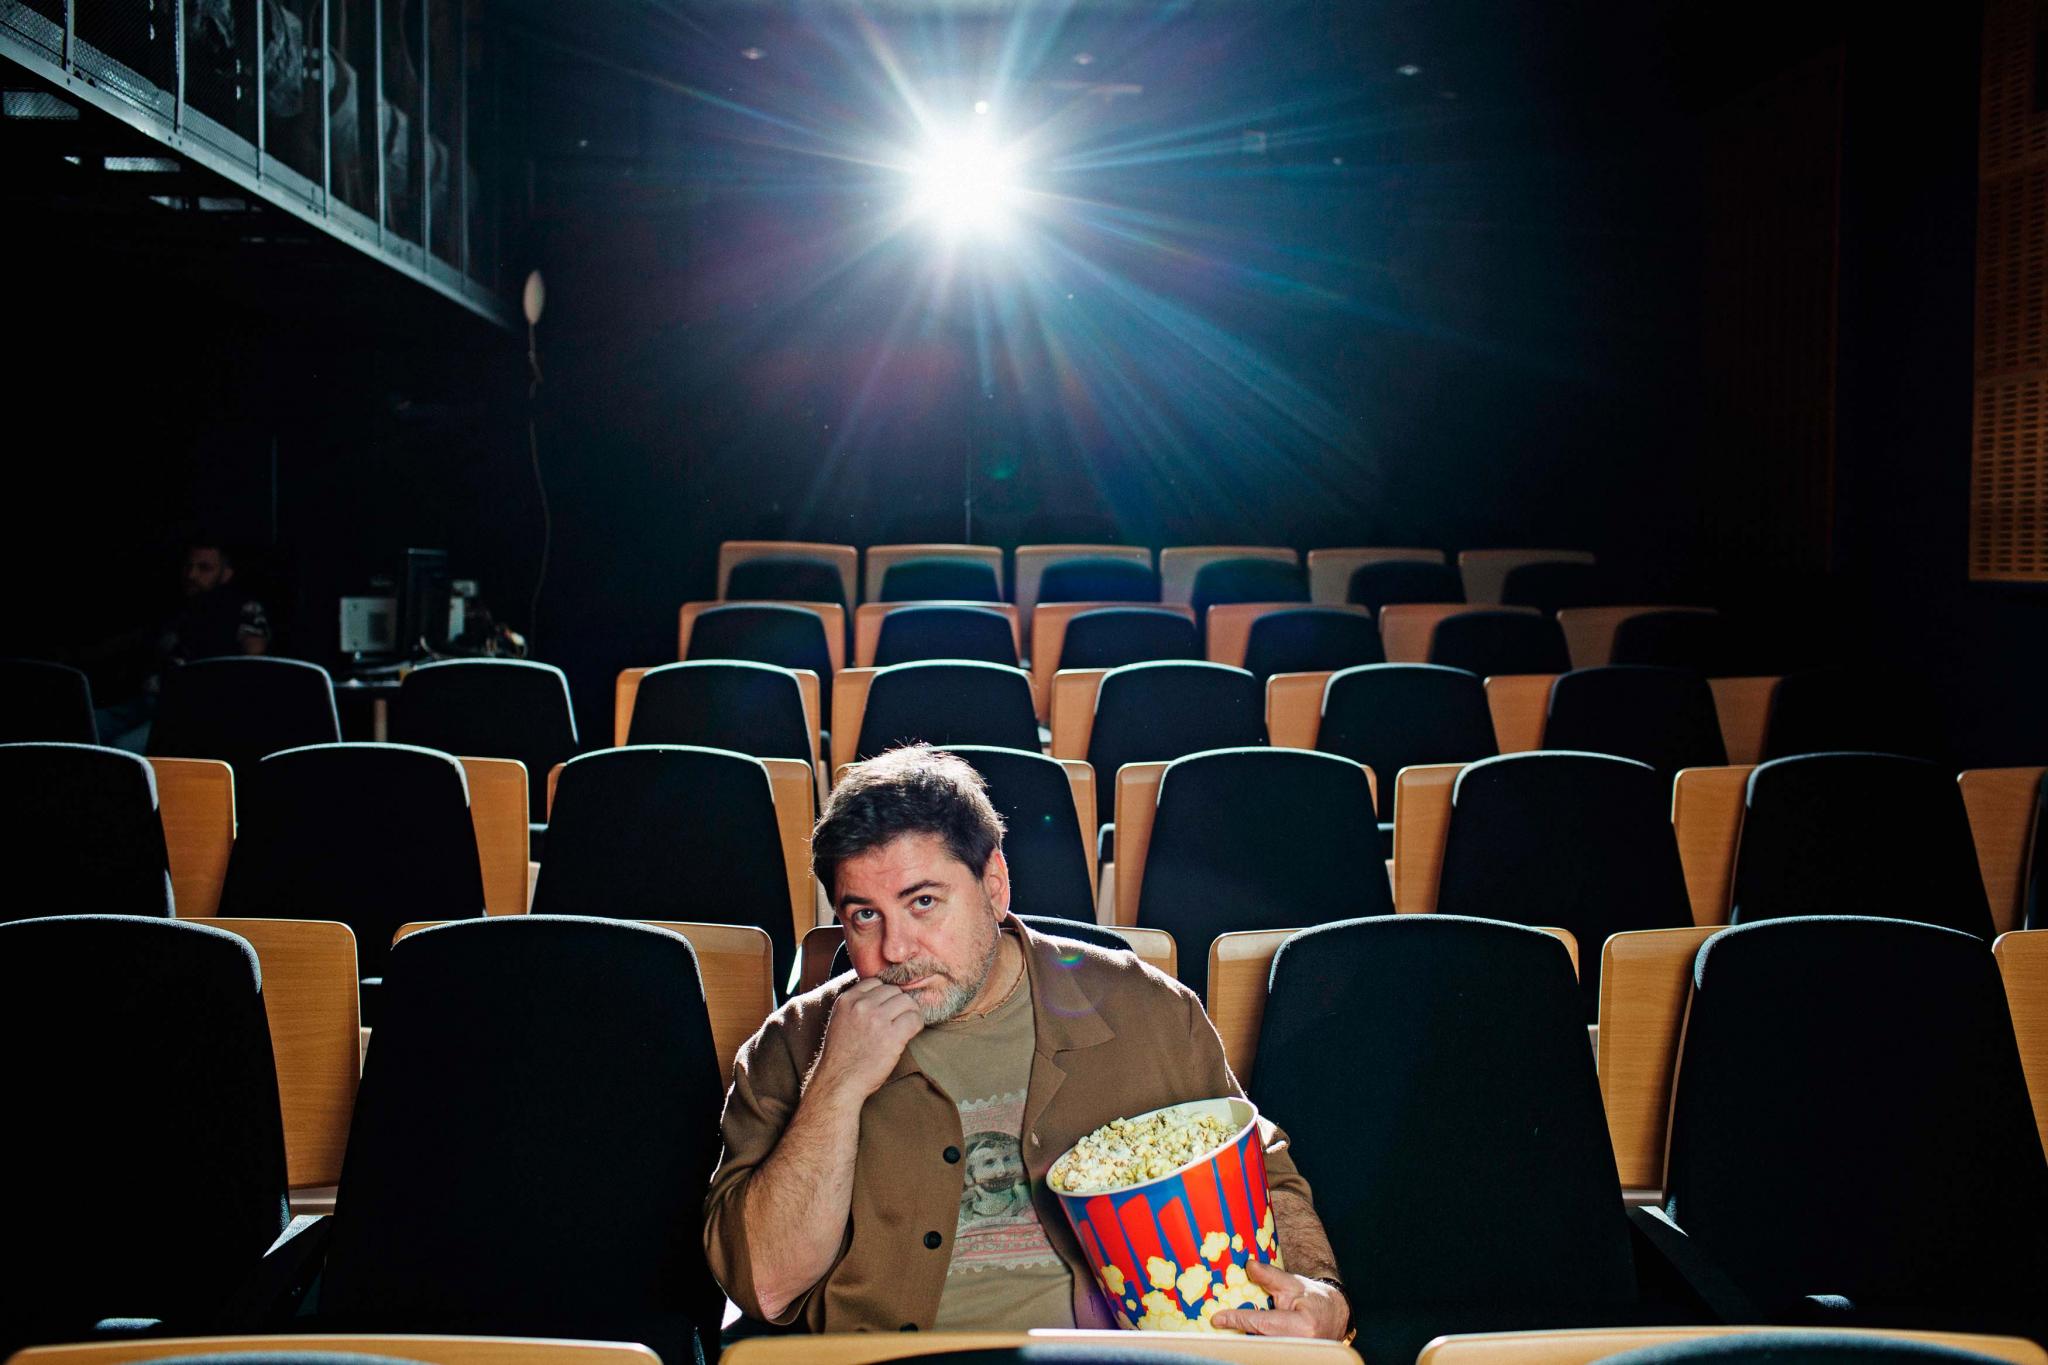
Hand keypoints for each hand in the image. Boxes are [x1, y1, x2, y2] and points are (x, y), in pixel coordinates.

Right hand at [808, 976, 924, 1102]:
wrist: (839, 1082)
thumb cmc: (842, 1055)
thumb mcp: (840, 1020)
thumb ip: (856, 1004)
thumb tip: (882, 993)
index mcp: (847, 1000)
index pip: (876, 982)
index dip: (885, 995)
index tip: (887, 1008)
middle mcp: (862, 1005)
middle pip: (894, 990)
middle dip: (898, 1004)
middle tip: (898, 1019)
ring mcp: (877, 1019)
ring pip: (907, 1002)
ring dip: (910, 1013)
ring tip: (905, 1026)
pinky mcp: (892, 1036)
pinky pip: (915, 1019)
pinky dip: (917, 1025)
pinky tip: (910, 1033)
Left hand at [1210, 1260, 1349, 1339]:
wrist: (1334, 1316)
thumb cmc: (1314, 1299)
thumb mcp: (1292, 1283)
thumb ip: (1270, 1277)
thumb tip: (1249, 1266)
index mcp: (1301, 1325)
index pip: (1262, 1323)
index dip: (1238, 1320)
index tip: (1218, 1319)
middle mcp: (1300, 1344)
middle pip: (1260, 1339)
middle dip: (1240, 1331)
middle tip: (1220, 1323)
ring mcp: (1296, 1353)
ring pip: (1264, 1346)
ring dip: (1246, 1338)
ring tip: (1228, 1326)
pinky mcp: (1291, 1355)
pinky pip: (1269, 1348)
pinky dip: (1256, 1341)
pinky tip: (1243, 1333)